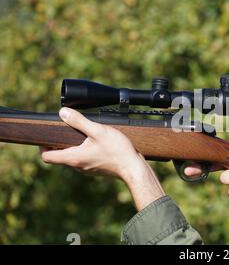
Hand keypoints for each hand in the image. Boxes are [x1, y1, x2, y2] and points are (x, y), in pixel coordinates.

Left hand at [40, 107, 164, 209]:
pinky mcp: (95, 169)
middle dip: (58, 143)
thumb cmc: (118, 151)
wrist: (133, 167)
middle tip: (66, 130)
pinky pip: (82, 159)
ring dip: (72, 146)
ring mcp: (86, 169)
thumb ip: (79, 121)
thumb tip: (63, 113)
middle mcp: (77, 166)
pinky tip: (95, 143)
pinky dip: (83, 151)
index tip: (46, 135)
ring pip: (71, 157)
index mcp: (73, 158)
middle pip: (58, 156)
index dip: (42, 145)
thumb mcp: (98, 131)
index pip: (46, 156)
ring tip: (82, 135)